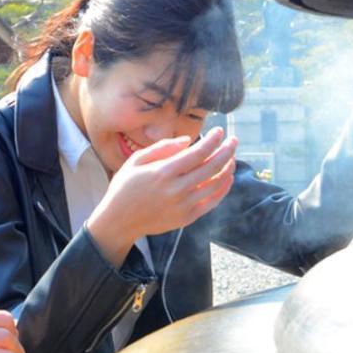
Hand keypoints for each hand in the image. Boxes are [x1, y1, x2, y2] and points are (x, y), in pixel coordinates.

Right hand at [85, 127, 237, 265]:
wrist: (119, 222)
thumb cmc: (125, 187)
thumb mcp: (135, 161)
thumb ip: (162, 148)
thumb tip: (188, 141)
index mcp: (163, 172)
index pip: (198, 152)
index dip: (213, 140)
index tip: (220, 131)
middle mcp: (176, 189)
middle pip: (212, 166)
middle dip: (227, 150)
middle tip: (233, 140)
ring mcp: (184, 205)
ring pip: (216, 184)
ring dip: (228, 168)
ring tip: (232, 157)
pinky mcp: (187, 218)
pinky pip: (212, 202)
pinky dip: (223, 188)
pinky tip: (227, 177)